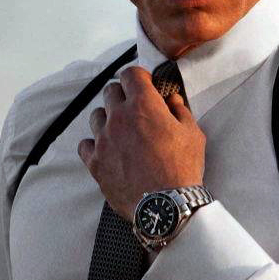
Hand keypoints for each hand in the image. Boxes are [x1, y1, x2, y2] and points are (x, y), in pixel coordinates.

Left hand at [77, 66, 204, 219]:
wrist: (165, 205)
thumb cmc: (182, 168)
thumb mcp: (192, 134)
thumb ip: (180, 111)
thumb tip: (173, 99)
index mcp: (144, 105)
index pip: (131, 74)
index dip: (138, 76)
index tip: (144, 84)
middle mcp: (119, 117)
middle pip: (111, 91)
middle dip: (123, 94)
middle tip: (135, 107)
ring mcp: (103, 140)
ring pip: (96, 116)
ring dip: (108, 118)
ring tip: (121, 130)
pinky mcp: (95, 162)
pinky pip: (86, 144)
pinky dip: (95, 143)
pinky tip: (107, 149)